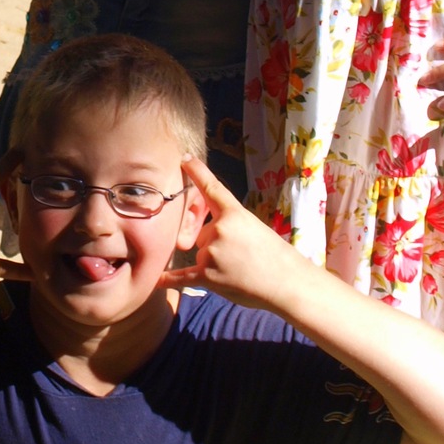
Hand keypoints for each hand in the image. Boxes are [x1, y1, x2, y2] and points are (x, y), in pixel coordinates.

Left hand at [160, 155, 297, 311]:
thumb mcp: (255, 228)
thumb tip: (207, 236)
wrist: (287, 283)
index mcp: (235, 214)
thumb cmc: (276, 257)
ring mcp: (211, 253)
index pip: (212, 188)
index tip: (184, 159)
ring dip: (214, 263)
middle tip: (243, 256)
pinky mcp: (207, 276)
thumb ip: (230, 225)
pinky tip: (156, 280)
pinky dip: (169, 279)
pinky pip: (181, 276)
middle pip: (204, 233)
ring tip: (240, 271)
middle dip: (216, 243)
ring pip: (201, 253)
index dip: (197, 172)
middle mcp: (219, 230)